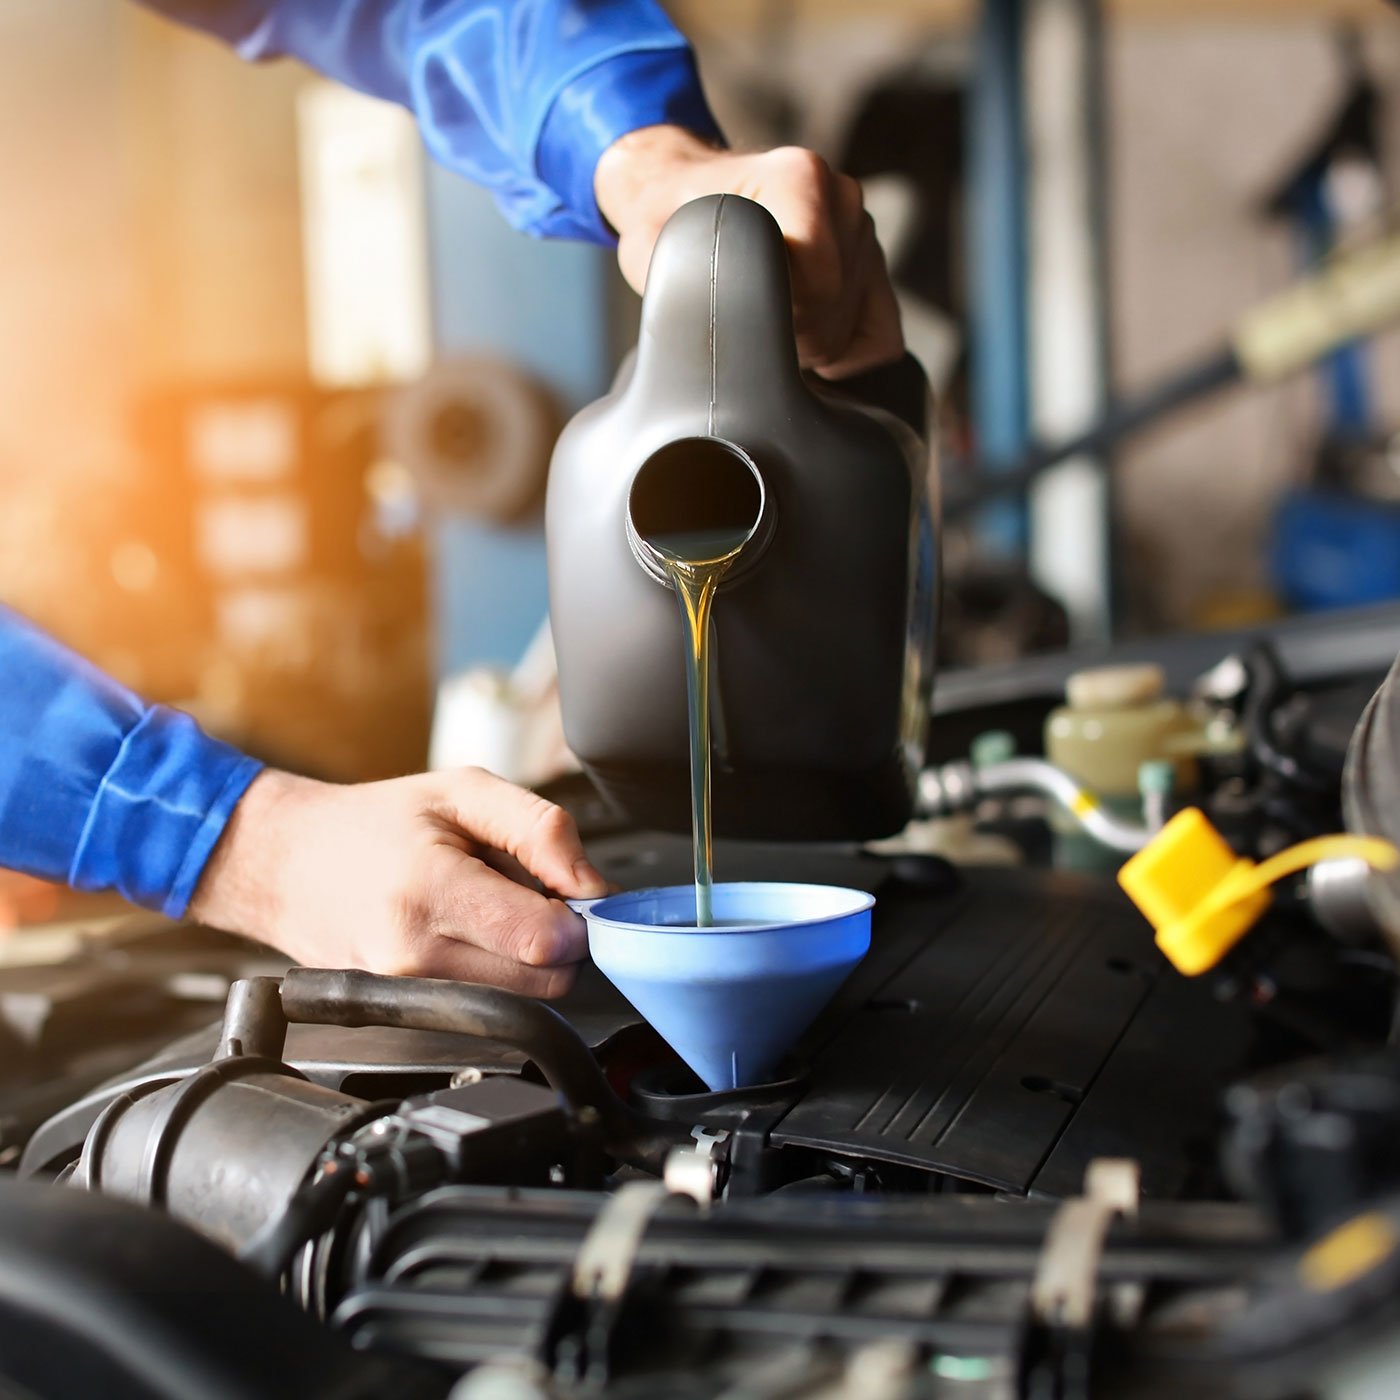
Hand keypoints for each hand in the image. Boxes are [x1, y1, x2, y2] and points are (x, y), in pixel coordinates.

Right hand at [188, 767, 607, 998]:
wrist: (286, 863)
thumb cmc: (376, 823)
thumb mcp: (464, 792)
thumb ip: (542, 829)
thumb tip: (594, 886)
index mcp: (431, 890)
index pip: (546, 941)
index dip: (578, 917)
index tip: (568, 891)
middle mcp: (413, 956)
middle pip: (545, 981)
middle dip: (558, 941)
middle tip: (530, 895)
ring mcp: (403, 993)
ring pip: (520, 1000)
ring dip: (527, 960)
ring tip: (491, 911)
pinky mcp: (401, 1014)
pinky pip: (483, 1005)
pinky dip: (494, 975)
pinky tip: (468, 937)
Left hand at [594, 125, 903, 379]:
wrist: (681, 195)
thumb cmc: (668, 223)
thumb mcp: (665, 250)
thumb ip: (706, 287)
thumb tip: (744, 346)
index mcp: (801, 178)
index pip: (820, 289)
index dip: (775, 321)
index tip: (735, 307)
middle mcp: (844, 199)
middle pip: (834, 317)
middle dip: (787, 337)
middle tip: (742, 317)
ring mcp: (862, 231)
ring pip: (853, 333)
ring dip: (806, 343)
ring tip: (764, 315)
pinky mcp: (872, 265)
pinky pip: (880, 338)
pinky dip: (842, 354)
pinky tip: (800, 338)